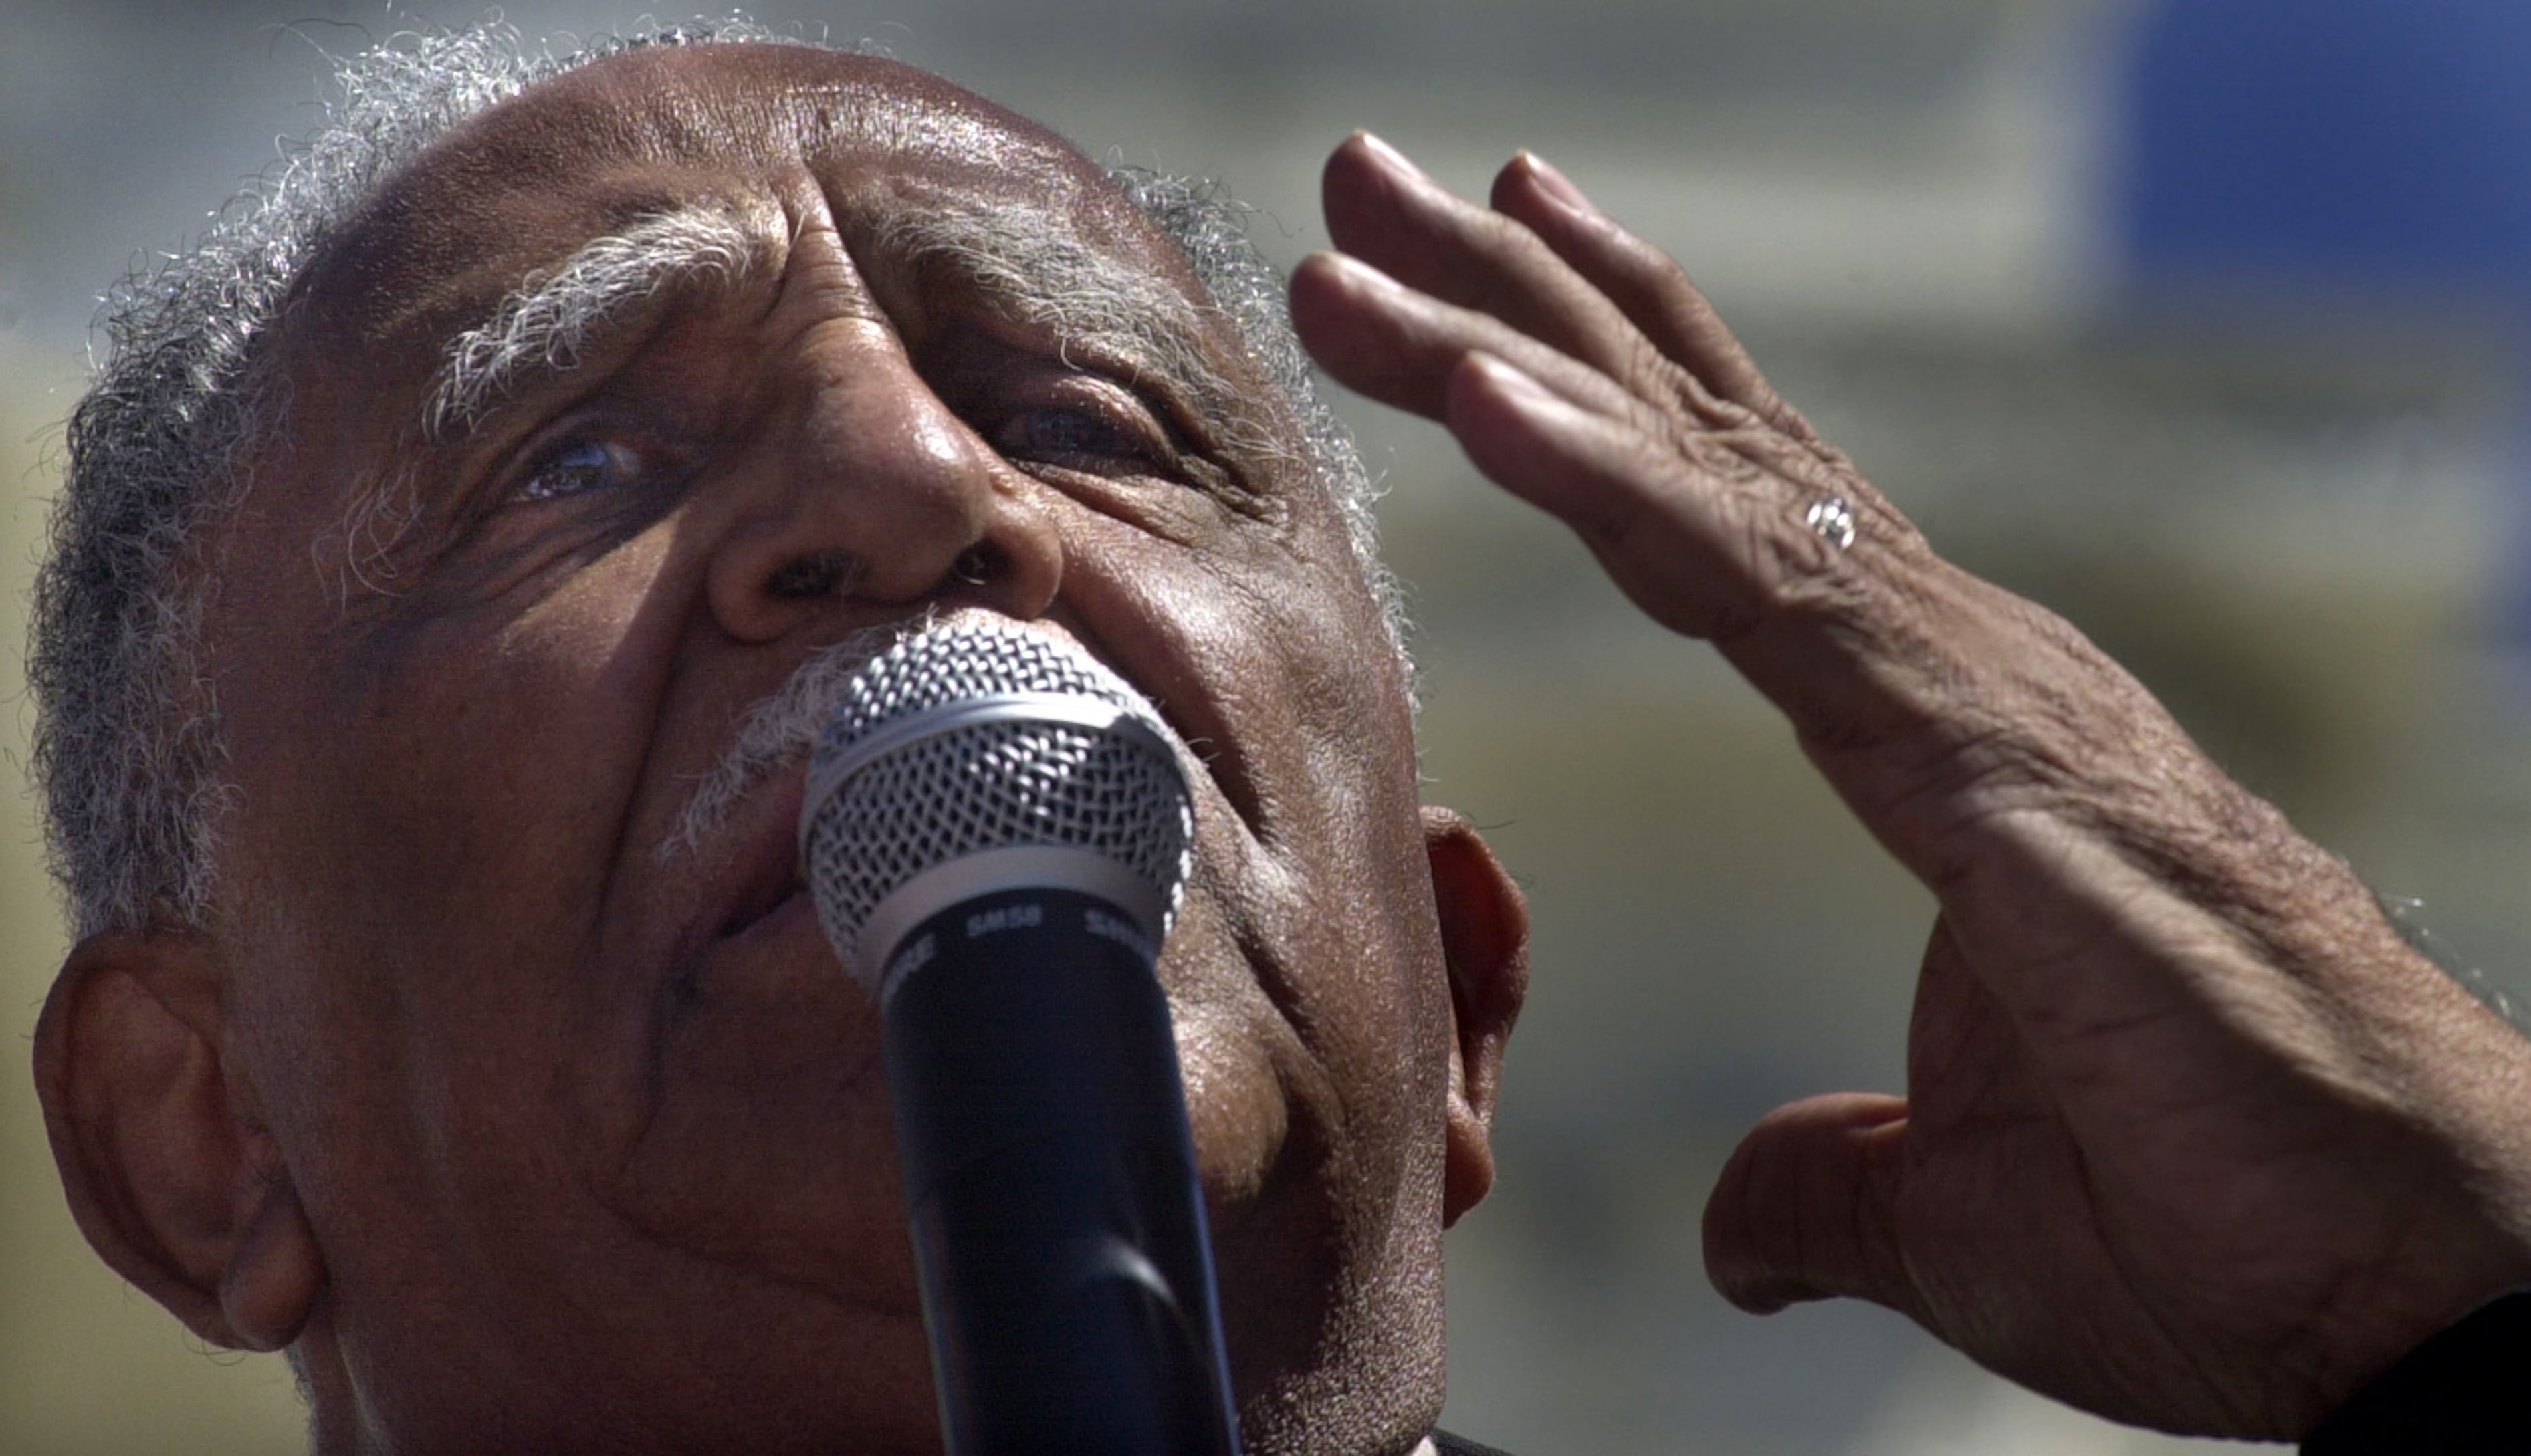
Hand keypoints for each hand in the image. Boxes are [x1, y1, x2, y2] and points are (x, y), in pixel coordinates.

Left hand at [1288, 132, 2530, 1438]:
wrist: (2414, 1272)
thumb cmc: (2223, 1221)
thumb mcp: (1959, 1209)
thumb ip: (1830, 1182)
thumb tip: (1738, 1234)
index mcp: (1934, 728)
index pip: (1734, 523)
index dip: (1606, 401)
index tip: (1476, 313)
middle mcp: (1948, 661)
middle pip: (1696, 442)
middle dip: (1521, 304)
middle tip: (1370, 187)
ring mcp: (1972, 683)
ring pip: (1702, 471)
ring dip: (1517, 343)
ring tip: (1364, 232)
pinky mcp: (1979, 744)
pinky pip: (1756, 582)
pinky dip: (1612, 479)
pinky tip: (1484, 398)